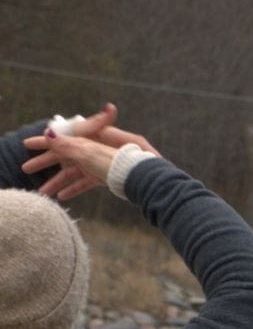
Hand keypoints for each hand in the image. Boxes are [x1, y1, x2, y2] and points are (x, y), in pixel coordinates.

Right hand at [22, 103, 158, 199]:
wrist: (150, 181)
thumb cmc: (122, 162)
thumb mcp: (92, 152)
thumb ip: (69, 144)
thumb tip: (49, 131)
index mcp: (93, 137)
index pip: (64, 137)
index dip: (45, 142)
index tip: (28, 144)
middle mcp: (96, 149)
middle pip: (66, 155)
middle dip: (46, 162)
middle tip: (25, 167)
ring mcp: (102, 164)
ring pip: (75, 172)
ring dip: (58, 181)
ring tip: (42, 191)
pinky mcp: (109, 178)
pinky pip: (88, 183)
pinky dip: (75, 188)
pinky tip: (62, 196)